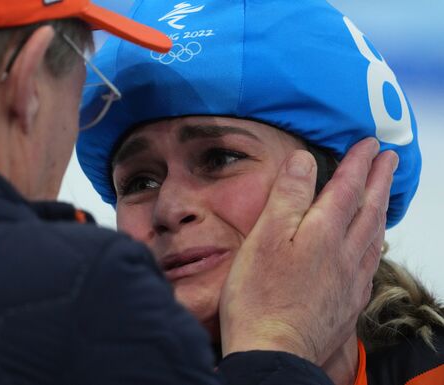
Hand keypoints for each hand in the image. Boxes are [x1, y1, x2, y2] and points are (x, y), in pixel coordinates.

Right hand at [219, 138, 397, 364]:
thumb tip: (304, 160)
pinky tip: (373, 247)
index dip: (358, 163)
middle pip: (369, 209)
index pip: (347, 188)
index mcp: (324, 233)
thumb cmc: (260, 296)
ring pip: (375, 236)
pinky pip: (371, 262)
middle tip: (390, 159)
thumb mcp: (265, 238)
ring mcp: (351, 280)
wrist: (273, 352)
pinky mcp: (348, 302)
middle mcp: (345, 254)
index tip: (370, 144)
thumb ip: (288, 197)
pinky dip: (376, 243)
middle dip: (379, 180)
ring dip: (382, 209)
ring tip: (385, 196)